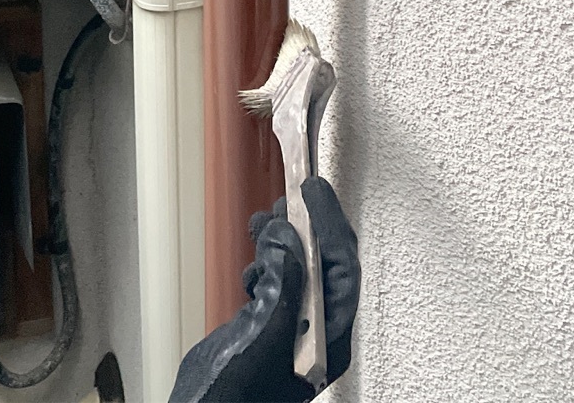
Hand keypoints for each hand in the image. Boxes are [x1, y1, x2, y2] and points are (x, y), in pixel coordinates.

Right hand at [170, 177, 359, 402]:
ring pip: (300, 268)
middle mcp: (317, 334)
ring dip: (283, 240)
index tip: (312, 192)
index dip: (330, 226)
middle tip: (289, 199)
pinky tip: (254, 259)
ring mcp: (293, 329)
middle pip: (324, 266)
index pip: (342, 271)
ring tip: (264, 223)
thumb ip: (280, 288)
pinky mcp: (269, 327)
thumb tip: (289, 240)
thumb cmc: (231, 398)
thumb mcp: (262, 339)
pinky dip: (266, 260)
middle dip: (307, 228)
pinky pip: (279, 280)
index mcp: (328, 343)